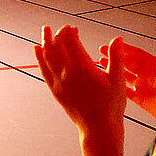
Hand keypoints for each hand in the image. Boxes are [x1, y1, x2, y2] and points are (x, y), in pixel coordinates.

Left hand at [35, 26, 126, 140]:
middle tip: (62, 28)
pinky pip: (44, 70)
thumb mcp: (118, 79)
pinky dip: (39, 58)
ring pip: (47, 56)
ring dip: (45, 41)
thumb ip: (116, 57)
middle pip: (57, 46)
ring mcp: (59, 82)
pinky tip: (37, 50)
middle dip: (57, 34)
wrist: (99, 128)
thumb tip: (117, 38)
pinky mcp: (56, 91)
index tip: (73, 28)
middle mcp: (68, 73)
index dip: (70, 32)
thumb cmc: (111, 105)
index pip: (70, 42)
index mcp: (83, 67)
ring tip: (45, 30)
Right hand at [105, 26, 155, 122]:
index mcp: (155, 64)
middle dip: (115, 56)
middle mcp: (147, 75)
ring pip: (124, 75)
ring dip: (113, 68)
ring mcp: (142, 87)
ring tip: (100, 62)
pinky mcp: (139, 99)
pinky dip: (116, 85)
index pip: (136, 53)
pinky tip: (106, 79)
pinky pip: (125, 90)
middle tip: (101, 50)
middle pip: (128, 62)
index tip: (112, 43)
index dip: (124, 48)